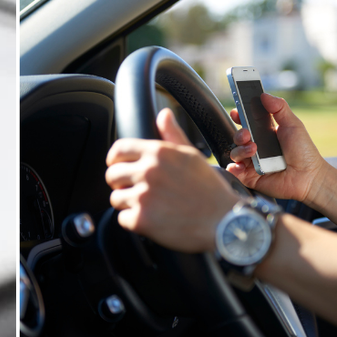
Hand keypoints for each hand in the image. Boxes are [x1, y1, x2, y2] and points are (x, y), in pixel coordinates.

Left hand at [105, 109, 240, 252]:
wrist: (224, 221)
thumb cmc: (211, 190)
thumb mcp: (193, 156)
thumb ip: (173, 135)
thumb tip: (164, 115)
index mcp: (159, 153)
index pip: (119, 149)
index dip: (116, 159)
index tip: (120, 166)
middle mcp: (148, 171)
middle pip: (112, 175)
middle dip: (122, 183)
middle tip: (139, 190)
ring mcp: (143, 196)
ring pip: (116, 198)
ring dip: (128, 203)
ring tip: (150, 206)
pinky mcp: (141, 220)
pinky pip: (122, 219)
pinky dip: (135, 222)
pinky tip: (154, 219)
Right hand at [227, 92, 327, 203]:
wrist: (309, 177)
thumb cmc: (304, 152)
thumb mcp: (293, 125)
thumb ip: (279, 108)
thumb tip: (264, 94)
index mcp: (266, 133)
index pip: (247, 122)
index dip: (240, 116)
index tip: (237, 112)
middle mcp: (258, 147)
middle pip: (238, 136)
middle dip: (239, 133)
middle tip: (247, 134)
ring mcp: (254, 162)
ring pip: (235, 153)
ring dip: (240, 150)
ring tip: (254, 150)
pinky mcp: (251, 177)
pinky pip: (234, 172)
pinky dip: (233, 168)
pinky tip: (241, 165)